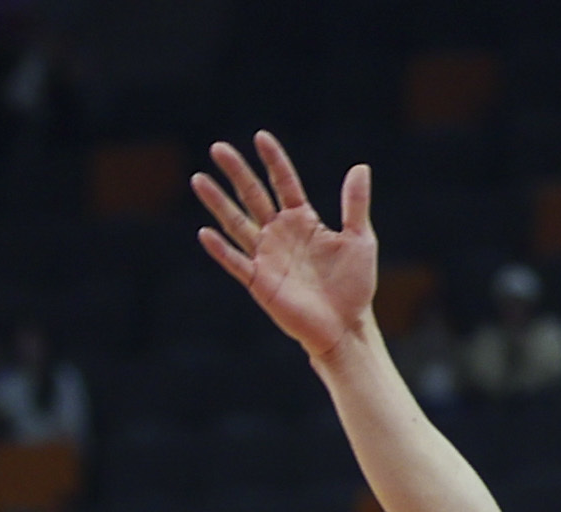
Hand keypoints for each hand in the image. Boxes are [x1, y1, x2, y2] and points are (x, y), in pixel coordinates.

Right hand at [191, 133, 378, 365]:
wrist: (348, 326)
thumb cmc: (355, 285)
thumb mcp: (360, 240)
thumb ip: (355, 205)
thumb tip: (360, 167)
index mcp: (302, 220)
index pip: (283, 183)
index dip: (273, 161)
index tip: (260, 137)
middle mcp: (279, 233)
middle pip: (253, 196)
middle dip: (237, 172)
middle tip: (219, 148)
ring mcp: (266, 256)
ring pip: (237, 223)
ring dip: (218, 203)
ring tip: (199, 179)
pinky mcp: (260, 281)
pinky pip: (236, 263)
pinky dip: (221, 249)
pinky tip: (206, 233)